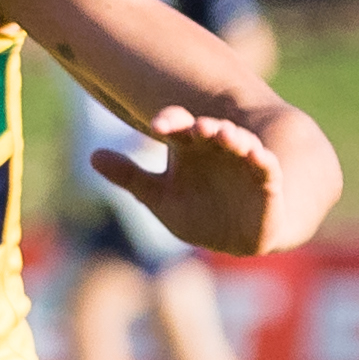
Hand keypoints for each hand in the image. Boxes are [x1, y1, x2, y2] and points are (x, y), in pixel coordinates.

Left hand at [89, 108, 300, 255]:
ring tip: (226, 135)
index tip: (157, 125)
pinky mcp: (266, 181)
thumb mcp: (157, 196)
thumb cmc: (195, 211)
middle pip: (210, 130)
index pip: (178, 125)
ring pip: (239, 143)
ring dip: (234, 138)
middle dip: (204, 128)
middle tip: (197, 127)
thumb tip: (92, 155)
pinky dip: (262, 160)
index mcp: (189, 147)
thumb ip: (129, 176)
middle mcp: (216, 148)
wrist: (232, 238)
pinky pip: (266, 167)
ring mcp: (242, 162)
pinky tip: (258, 155)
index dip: (170, 121)